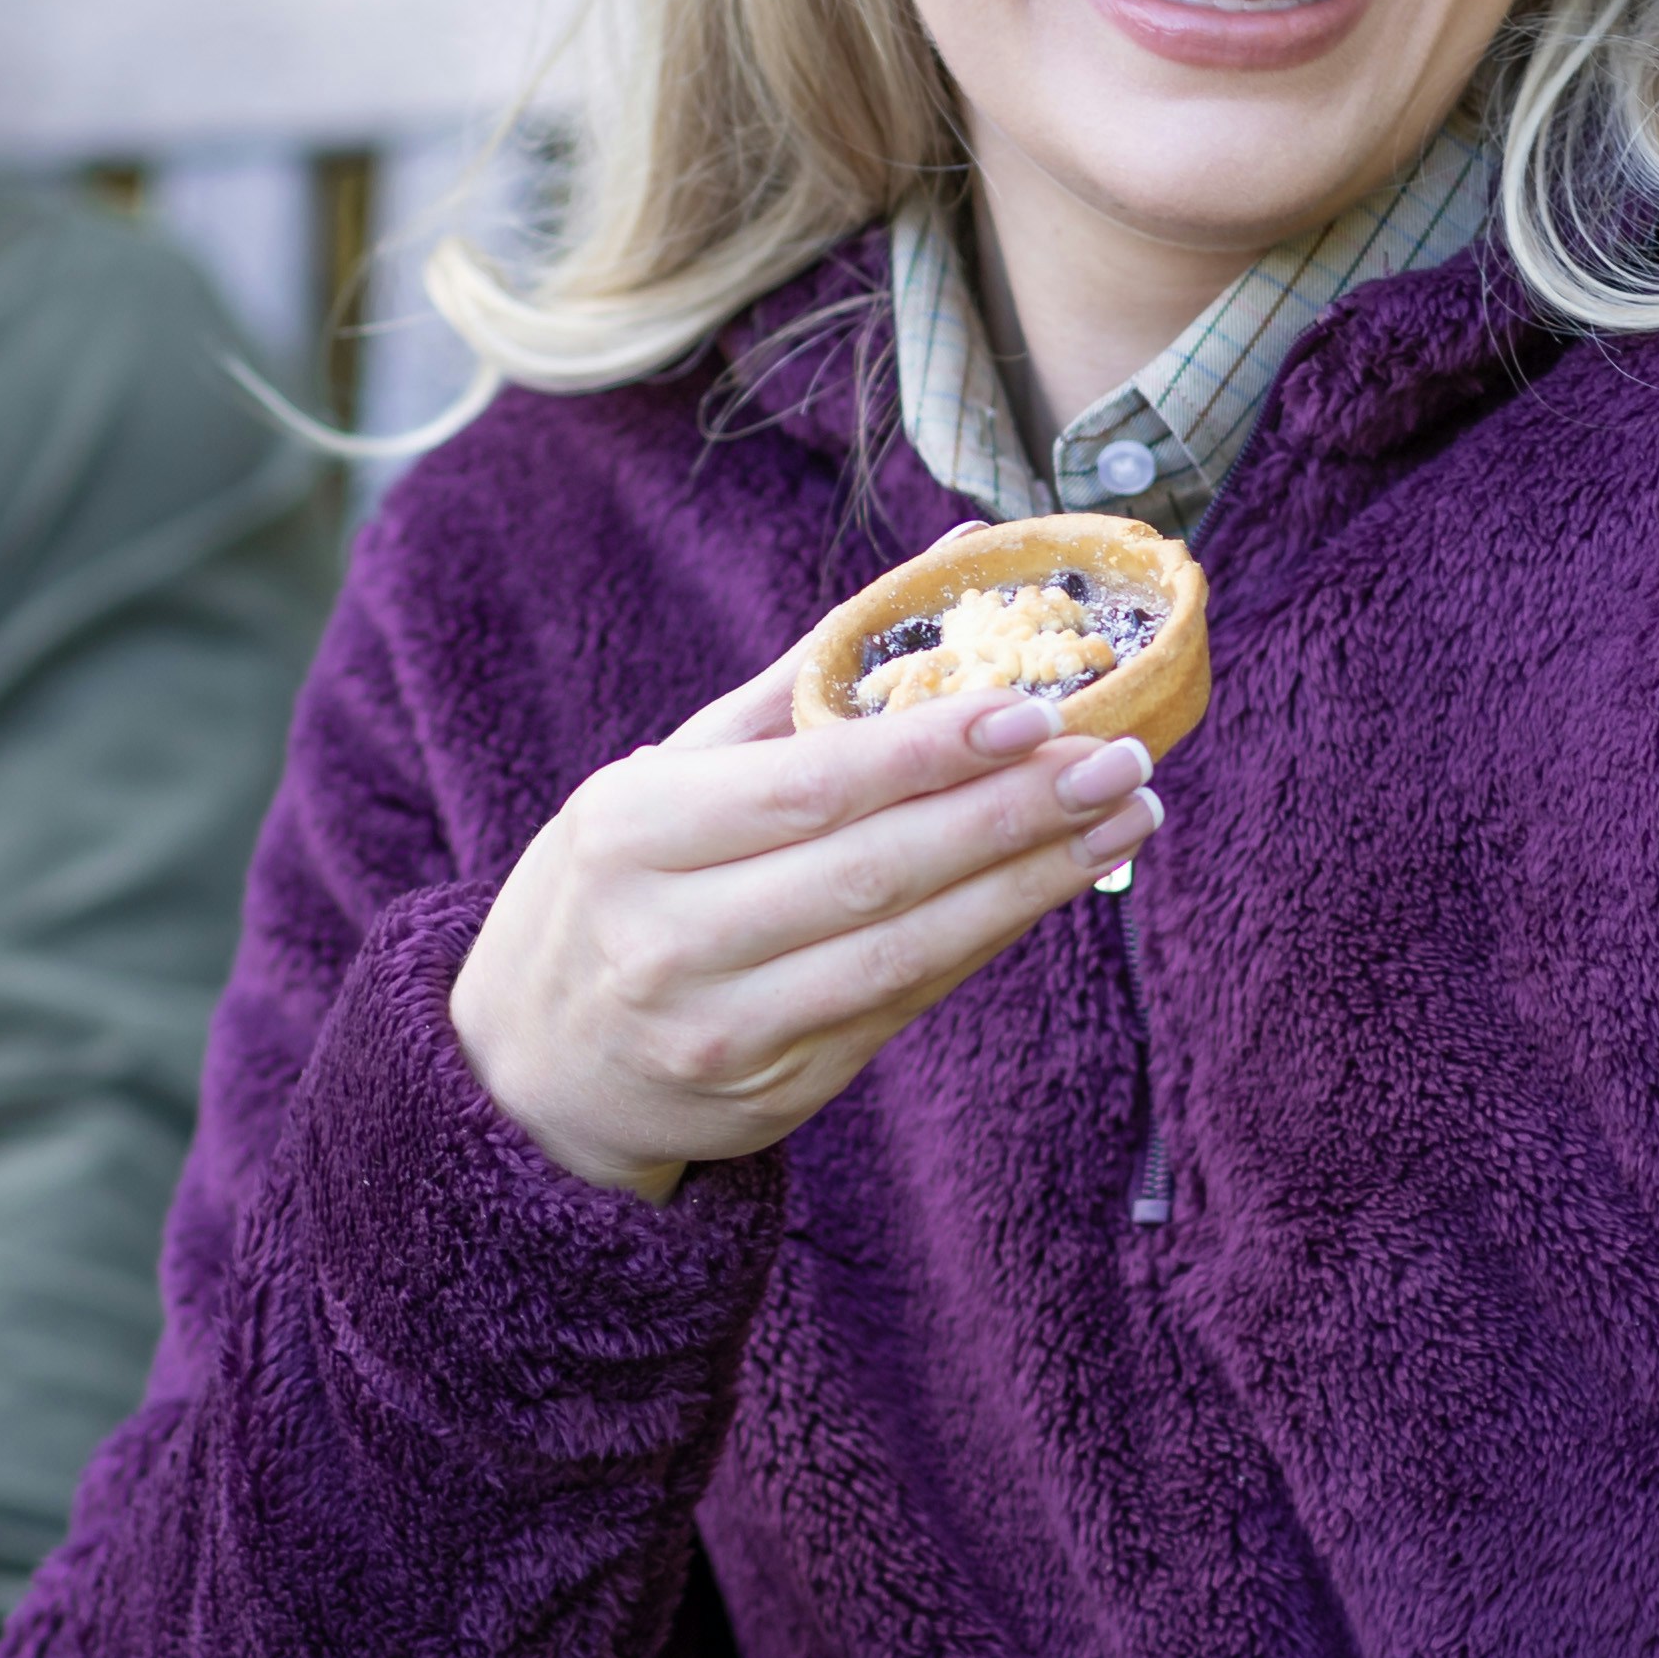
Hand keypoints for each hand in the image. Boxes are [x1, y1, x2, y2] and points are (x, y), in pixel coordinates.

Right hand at [448, 629, 1160, 1202]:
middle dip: (1010, 814)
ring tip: (1123, 821)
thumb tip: (952, 564)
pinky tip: (1053, 884)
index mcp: (633, 832)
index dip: (926, 752)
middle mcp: (670, 938)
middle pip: (871, 872)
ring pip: (904, 952)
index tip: (1035, 710)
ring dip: (1029, 883)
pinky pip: (903, 1005)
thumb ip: (804, 679)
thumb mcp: (665, 774)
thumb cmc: (621, 881)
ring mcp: (725, 1029)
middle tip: (1120, 761)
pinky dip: (986, 939)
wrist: (535, 1069)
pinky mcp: (776, 1093)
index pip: (805, 789)